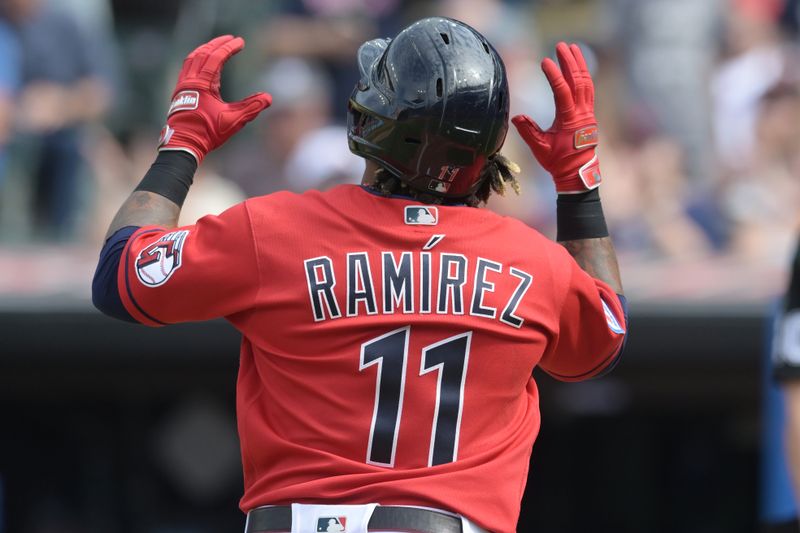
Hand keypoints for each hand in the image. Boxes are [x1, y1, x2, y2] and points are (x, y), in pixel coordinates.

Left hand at [158, 35, 271, 163]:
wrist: (184, 143)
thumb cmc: (207, 132)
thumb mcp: (233, 120)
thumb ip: (251, 107)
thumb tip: (268, 97)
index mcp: (203, 83)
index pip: (216, 57)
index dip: (229, 48)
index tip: (240, 42)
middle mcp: (190, 80)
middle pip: (203, 53)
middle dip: (217, 44)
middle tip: (230, 39)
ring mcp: (183, 85)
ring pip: (193, 58)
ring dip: (205, 49)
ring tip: (216, 46)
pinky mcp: (180, 91)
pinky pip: (187, 67)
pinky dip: (196, 59)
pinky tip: (201, 63)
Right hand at [512, 42, 600, 193]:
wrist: (576, 174)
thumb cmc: (558, 162)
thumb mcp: (540, 149)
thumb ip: (528, 132)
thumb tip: (516, 117)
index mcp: (570, 120)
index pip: (563, 91)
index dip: (554, 75)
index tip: (545, 61)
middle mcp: (582, 113)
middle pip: (578, 81)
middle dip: (570, 62)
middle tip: (561, 45)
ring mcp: (588, 112)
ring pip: (586, 82)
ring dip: (579, 64)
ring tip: (572, 48)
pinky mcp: (588, 114)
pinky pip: (588, 89)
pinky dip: (584, 75)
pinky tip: (578, 67)